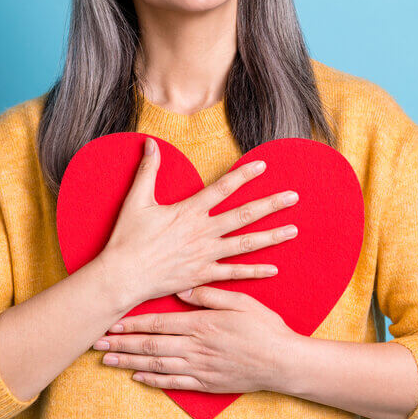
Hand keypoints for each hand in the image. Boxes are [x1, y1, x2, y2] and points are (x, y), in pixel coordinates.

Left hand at [92, 285, 296, 393]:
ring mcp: (200, 368)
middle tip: (96, 341)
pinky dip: (152, 380)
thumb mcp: (240, 301)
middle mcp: (195, 347)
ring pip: (156, 365)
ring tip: (106, 360)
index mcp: (201, 324)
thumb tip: (180, 287)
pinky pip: (173, 383)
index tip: (111, 321)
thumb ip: (208, 294)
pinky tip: (136, 377)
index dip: (131, 323)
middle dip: (120, 343)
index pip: (158, 324)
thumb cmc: (264, 328)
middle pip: (149, 345)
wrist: (283, 362)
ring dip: (129, 363)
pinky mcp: (206, 384)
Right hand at [98, 136, 299, 304]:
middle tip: (294, 197)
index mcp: (189, 211)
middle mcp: (203, 232)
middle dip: (271, 205)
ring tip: (294, 230)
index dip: (244, 175)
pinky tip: (274, 268)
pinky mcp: (203, 275)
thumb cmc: (127, 239)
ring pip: (246, 244)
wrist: (123, 275)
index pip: (222, 188)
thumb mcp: (136, 200)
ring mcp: (206, 255)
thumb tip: (149, 142)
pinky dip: (255, 272)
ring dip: (272, 236)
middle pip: (244, 215)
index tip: (263, 166)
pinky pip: (234, 274)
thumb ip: (147, 171)